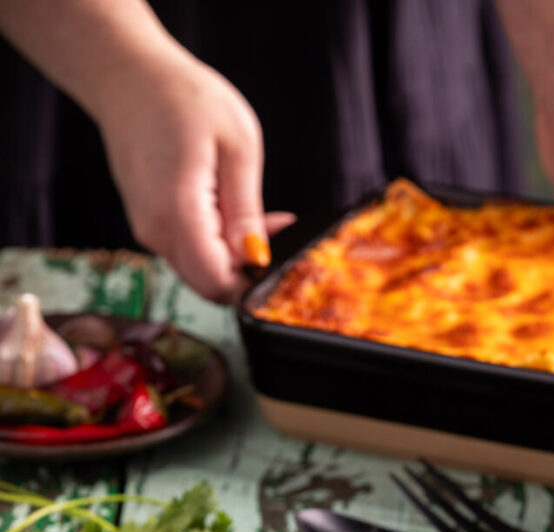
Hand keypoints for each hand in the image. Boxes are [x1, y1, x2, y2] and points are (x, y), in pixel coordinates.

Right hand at [95, 47, 293, 300]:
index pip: (218, 283)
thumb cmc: (183, 97)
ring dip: (231, 253)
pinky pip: (187, 251)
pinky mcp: (148, 224)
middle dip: (246, 268)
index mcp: (178, 213)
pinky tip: (223, 203)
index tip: (278, 245)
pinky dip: (213, 241)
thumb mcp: (238, 145)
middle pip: (209, 285)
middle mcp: (156, 231)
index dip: (254, 278)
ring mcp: (147, 230)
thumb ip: (247, 210)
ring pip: (199, 270)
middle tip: (273, 223)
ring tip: (245, 203)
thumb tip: (258, 258)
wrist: (126, 76)